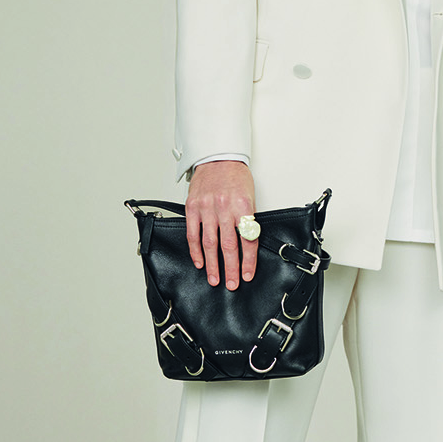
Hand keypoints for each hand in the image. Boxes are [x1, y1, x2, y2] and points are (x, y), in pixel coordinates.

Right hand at [186, 160, 256, 290]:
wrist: (218, 157)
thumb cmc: (235, 177)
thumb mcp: (250, 197)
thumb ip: (248, 220)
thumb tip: (248, 246)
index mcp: (243, 205)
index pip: (248, 239)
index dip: (248, 261)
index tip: (247, 275)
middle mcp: (224, 207)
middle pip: (228, 245)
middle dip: (230, 269)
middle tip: (231, 284)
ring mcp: (207, 208)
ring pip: (209, 243)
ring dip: (213, 264)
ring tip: (215, 279)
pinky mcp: (192, 207)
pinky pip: (193, 234)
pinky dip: (196, 251)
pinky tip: (200, 262)